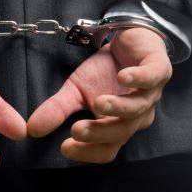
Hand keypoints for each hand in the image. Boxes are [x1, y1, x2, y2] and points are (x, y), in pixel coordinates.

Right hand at [26, 27, 172, 162]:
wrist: (128, 39)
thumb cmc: (104, 71)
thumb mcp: (75, 90)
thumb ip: (57, 110)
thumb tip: (31, 128)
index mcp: (118, 125)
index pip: (107, 148)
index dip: (89, 152)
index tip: (64, 147)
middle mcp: (138, 115)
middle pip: (122, 132)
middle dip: (99, 133)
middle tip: (76, 131)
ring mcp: (151, 93)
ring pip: (138, 108)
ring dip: (119, 107)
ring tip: (97, 103)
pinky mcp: (159, 68)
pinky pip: (153, 77)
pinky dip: (140, 79)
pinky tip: (124, 77)